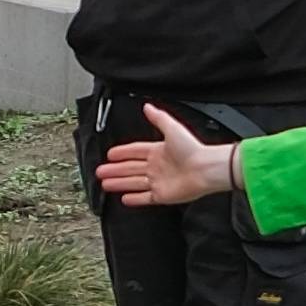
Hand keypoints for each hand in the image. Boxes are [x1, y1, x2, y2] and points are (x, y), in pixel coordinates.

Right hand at [90, 120, 240, 208]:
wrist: (205, 169)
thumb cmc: (192, 148)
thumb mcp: (172, 128)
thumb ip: (158, 118)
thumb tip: (148, 106)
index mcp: (158, 151)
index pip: (135, 151)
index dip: (122, 153)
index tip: (110, 154)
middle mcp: (157, 166)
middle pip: (130, 168)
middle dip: (115, 169)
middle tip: (101, 171)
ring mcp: (159, 181)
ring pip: (133, 182)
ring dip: (119, 183)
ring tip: (105, 183)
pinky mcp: (162, 195)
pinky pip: (144, 198)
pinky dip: (134, 199)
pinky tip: (123, 198)